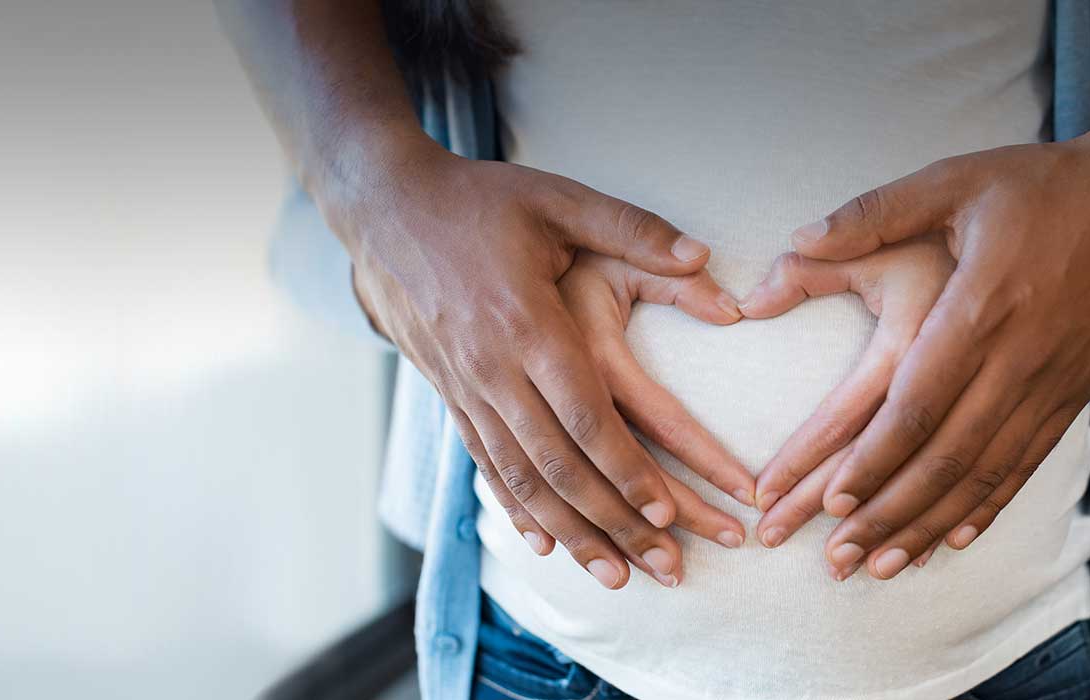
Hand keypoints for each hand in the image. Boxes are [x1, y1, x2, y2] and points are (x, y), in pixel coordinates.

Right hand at [334, 142, 754, 588]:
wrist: (385, 209)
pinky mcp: (449, 394)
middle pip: (560, 464)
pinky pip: (486, 464)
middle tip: (664, 566)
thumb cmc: (479, 202)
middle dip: (615, 522)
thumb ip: (633, 229)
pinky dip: (518, 509)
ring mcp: (466, 388)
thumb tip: (705, 258)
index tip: (668, 509)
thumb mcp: (558, 199)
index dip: (627, 468)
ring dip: (572, 533)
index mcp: (529, 324)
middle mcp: (494, 369)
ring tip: (617, 576)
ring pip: (523, 478)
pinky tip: (545, 543)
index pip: (585, 415)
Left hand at [749, 138, 1089, 580]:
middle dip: (886, 513)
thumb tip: (797, 239)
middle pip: (945, 456)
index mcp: (979, 308)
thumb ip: (872, 214)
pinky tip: (952, 538)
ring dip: (929, 524)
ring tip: (878, 566)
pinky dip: (987, 506)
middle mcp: (1018, 358)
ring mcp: (1052, 381)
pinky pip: (1026, 463)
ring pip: (984, 473)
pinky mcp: (1074, 392)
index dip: (873, 460)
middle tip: (835, 557)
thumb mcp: (953, 180)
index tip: (830, 501)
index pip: (917, 405)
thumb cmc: (1042, 186)